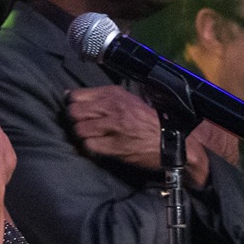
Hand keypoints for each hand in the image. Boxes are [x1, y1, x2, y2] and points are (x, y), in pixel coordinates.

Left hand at [65, 85, 211, 187]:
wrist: (174, 141)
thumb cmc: (149, 121)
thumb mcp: (129, 101)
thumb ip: (103, 98)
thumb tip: (69, 95)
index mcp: (115, 94)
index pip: (77, 95)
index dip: (73, 105)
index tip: (78, 111)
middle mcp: (114, 108)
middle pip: (74, 112)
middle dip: (75, 120)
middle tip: (84, 126)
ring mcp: (115, 127)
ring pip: (79, 129)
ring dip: (82, 136)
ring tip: (92, 138)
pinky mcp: (117, 146)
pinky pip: (90, 146)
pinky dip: (90, 148)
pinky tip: (98, 148)